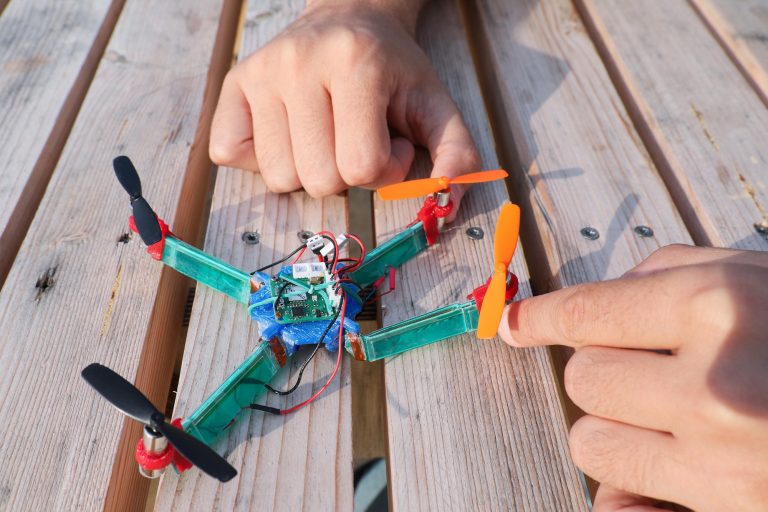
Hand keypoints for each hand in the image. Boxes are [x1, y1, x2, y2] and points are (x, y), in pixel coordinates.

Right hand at [209, 1, 478, 202]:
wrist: (349, 14)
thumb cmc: (392, 68)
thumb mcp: (434, 103)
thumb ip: (455, 150)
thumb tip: (450, 195)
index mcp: (356, 63)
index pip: (361, 167)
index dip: (383, 170)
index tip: (389, 141)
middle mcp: (299, 62)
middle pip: (318, 180)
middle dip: (345, 174)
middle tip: (354, 137)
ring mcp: (259, 73)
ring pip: (278, 177)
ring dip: (307, 170)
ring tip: (325, 134)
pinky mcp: (231, 85)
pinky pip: (230, 154)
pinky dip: (263, 158)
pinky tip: (289, 133)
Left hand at [498, 244, 767, 511]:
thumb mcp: (762, 280)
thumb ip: (678, 273)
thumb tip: (607, 292)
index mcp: (719, 308)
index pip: (586, 313)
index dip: (539, 319)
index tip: (513, 325)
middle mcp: (712, 386)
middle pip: (582, 378)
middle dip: (605, 371)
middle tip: (656, 372)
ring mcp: (720, 462)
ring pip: (591, 442)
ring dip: (617, 430)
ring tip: (674, 421)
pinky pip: (619, 505)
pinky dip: (629, 491)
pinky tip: (666, 473)